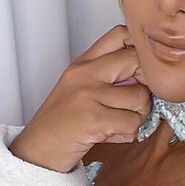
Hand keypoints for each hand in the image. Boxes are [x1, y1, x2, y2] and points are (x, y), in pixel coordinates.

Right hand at [9, 25, 150, 172]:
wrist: (37, 151)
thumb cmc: (61, 123)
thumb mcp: (78, 88)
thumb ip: (106, 74)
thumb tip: (147, 72)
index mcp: (82, 63)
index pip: (120, 34)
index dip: (140, 49)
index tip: (141, 69)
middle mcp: (85, 73)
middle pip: (136, 60)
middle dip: (146, 83)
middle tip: (135, 100)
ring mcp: (88, 95)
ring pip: (140, 97)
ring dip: (137, 116)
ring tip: (119, 123)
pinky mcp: (93, 119)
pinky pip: (132, 123)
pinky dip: (127, 134)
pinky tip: (111, 135)